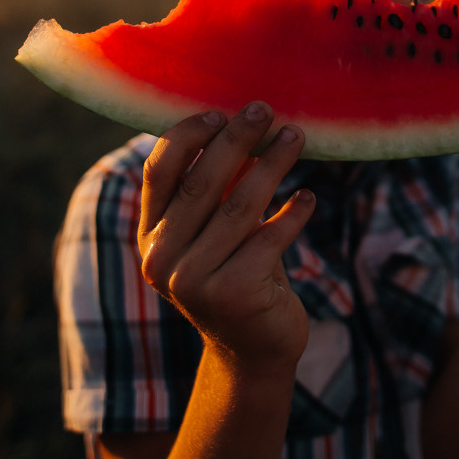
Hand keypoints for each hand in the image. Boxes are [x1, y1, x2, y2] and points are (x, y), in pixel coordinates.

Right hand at [137, 102, 313, 371]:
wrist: (254, 348)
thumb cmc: (238, 272)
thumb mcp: (217, 231)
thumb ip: (217, 188)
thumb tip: (241, 124)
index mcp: (150, 236)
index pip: (159, 171)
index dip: (187, 136)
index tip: (219, 111)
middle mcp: (162, 259)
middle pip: (202, 183)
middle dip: (237, 139)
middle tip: (265, 109)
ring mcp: (195, 281)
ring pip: (240, 206)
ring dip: (273, 165)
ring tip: (296, 137)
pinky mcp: (235, 294)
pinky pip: (271, 238)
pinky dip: (294, 213)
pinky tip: (309, 197)